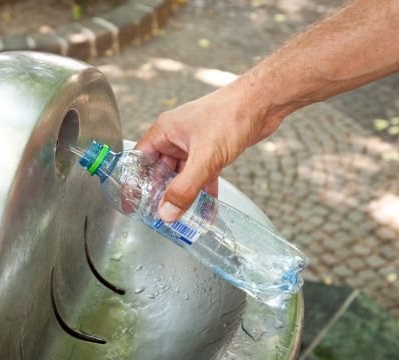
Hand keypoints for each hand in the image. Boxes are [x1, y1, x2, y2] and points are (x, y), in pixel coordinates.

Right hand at [135, 82, 282, 222]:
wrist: (263, 102)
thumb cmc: (231, 115)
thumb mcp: (205, 157)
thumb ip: (185, 187)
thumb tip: (167, 212)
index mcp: (165, 131)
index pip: (139, 160)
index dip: (135, 182)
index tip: (134, 204)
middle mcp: (177, 137)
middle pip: (161, 170)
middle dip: (162, 194)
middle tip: (161, 217)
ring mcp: (195, 144)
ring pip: (183, 175)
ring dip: (184, 195)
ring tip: (182, 220)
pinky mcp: (212, 150)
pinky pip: (201, 174)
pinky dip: (203, 190)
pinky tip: (206, 209)